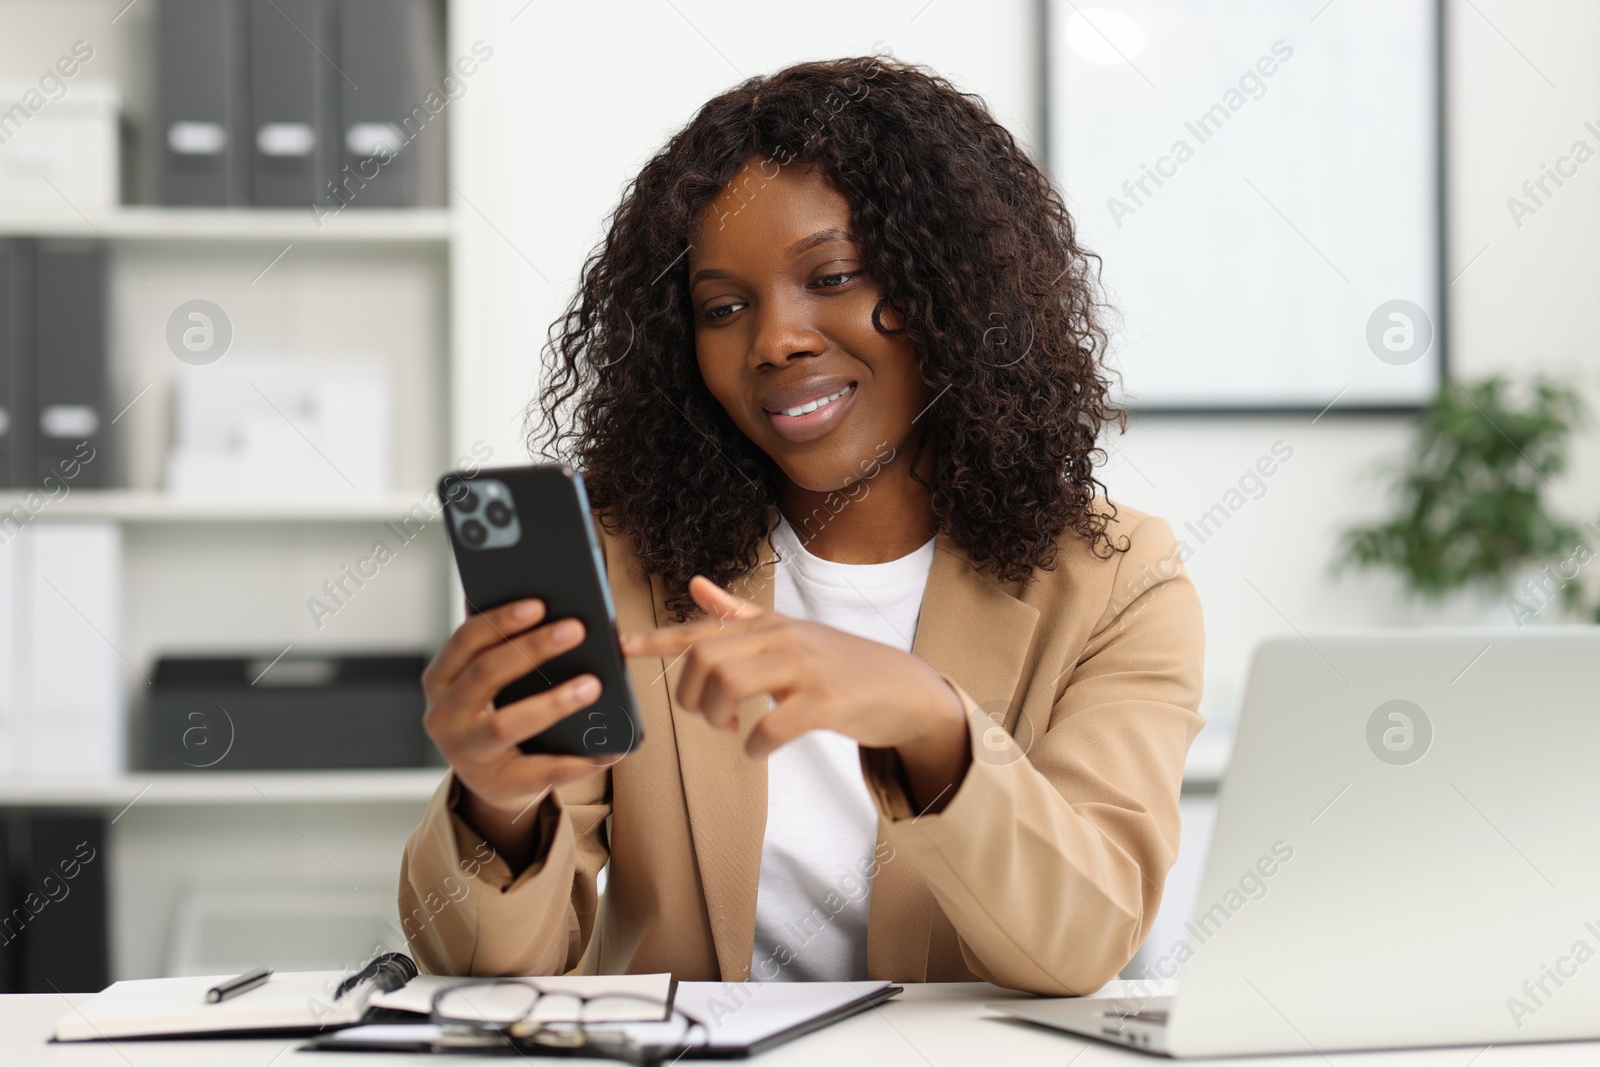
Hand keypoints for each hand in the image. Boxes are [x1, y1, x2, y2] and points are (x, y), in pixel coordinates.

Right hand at [421, 599, 614, 867]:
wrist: (491, 781)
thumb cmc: (496, 712)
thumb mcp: (487, 680)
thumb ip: (501, 645)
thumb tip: (542, 600)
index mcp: (440, 680)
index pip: (465, 641)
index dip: (500, 620)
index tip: (539, 602)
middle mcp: (443, 717)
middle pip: (485, 674)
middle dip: (532, 648)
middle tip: (577, 629)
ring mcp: (466, 754)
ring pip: (506, 724)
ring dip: (553, 701)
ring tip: (594, 685)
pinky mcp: (496, 785)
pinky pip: (542, 771)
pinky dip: (579, 759)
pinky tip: (610, 746)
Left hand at [621, 577, 969, 808]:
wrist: (905, 689)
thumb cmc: (841, 664)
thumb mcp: (789, 634)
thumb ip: (739, 615)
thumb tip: (696, 585)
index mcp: (768, 625)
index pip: (701, 629)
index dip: (656, 640)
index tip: (619, 647)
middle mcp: (782, 638)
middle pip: (706, 659)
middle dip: (693, 698)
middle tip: (711, 719)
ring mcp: (806, 667)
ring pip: (731, 685)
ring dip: (719, 718)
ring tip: (732, 731)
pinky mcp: (827, 701)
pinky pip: (772, 725)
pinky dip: (754, 745)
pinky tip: (758, 749)